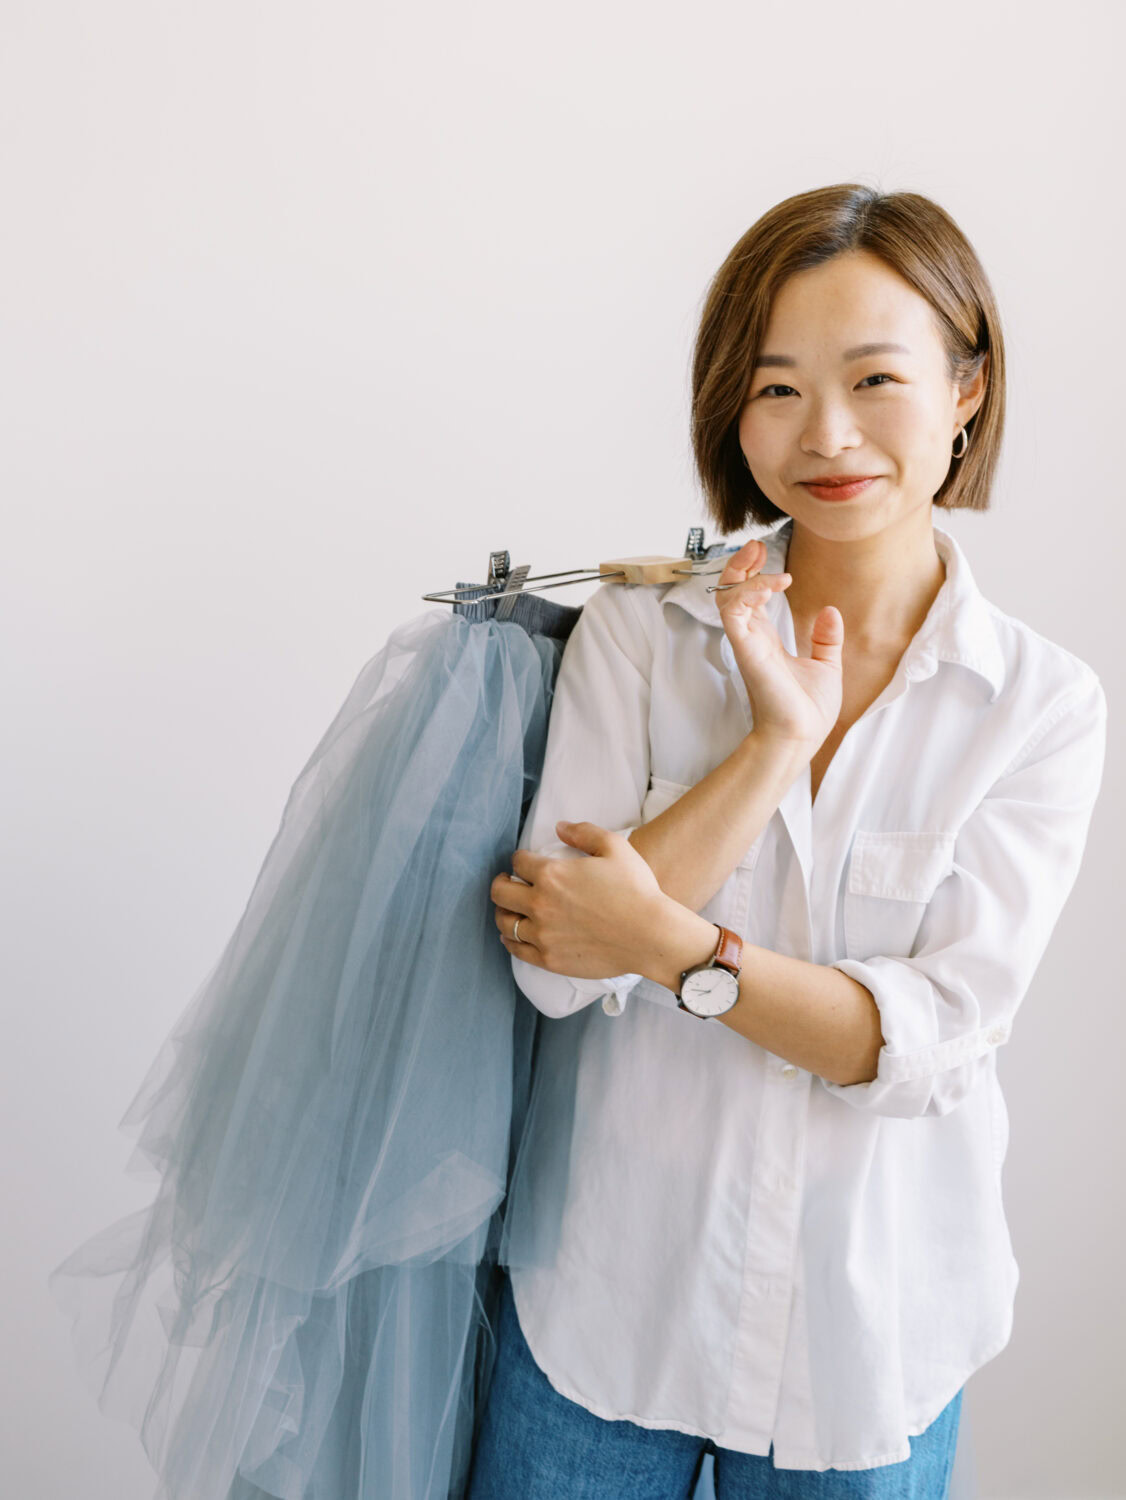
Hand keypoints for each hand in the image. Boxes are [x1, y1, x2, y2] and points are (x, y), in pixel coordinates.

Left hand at [491, 821, 684, 981]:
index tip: (525, 862)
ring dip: (503, 912)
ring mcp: (543, 934)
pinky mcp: (549, 959)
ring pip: (504, 922)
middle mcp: (540, 904)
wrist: (650, 935)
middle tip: (507, 882)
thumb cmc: (636, 889)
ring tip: (510, 909)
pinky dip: (511, 940)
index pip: (518, 862)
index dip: (520, 859)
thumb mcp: (615, 847)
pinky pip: (516, 949)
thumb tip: (559, 827)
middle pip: (500, 892)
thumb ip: (583, 832)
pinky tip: (515, 934)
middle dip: (501, 883)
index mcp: (552, 875)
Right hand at [715, 537, 842, 748]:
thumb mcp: (826, 666)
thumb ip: (825, 639)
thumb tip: (830, 610)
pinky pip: (734, 613)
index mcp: (766, 639)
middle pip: (730, 591)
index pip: (748, 597)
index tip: (766, 553)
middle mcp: (752, 638)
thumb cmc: (809, 709)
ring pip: (726, 597)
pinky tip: (769, 586)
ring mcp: (747, 643)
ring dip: (740, 573)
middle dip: (739, 564)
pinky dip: (747, 593)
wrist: (802, 735)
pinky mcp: (747, 650)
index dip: (753, 572)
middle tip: (756, 545)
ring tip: (759, 556)